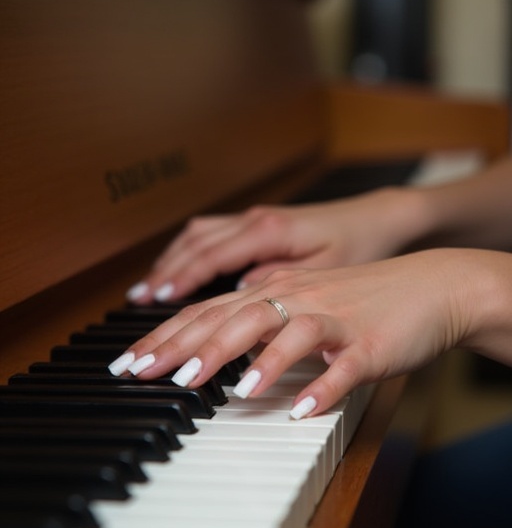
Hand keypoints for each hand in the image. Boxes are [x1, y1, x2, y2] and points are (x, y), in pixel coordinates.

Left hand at [110, 248, 498, 417]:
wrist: (433, 285)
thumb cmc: (363, 299)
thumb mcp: (303, 304)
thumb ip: (261, 322)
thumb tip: (214, 347)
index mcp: (277, 292)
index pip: (210, 311)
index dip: (166, 334)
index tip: (128, 362)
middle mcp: (298, 298)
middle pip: (234, 318)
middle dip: (186, 345)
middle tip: (147, 372)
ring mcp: (335, 319)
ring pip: (285, 332)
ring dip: (249, 359)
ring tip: (213, 386)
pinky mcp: (371, 343)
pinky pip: (344, 366)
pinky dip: (321, 386)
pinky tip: (300, 410)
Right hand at [126, 187, 425, 302]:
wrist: (379, 218)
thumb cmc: (359, 245)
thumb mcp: (328, 270)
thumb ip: (281, 281)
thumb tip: (237, 295)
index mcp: (268, 231)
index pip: (210, 257)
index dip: (179, 282)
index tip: (152, 304)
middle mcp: (253, 221)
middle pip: (193, 250)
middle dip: (161, 282)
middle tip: (136, 309)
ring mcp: (252, 220)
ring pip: (194, 238)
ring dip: (167, 266)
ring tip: (142, 297)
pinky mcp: (256, 226)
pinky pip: (207, 236)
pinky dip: (184, 256)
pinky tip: (174, 275)